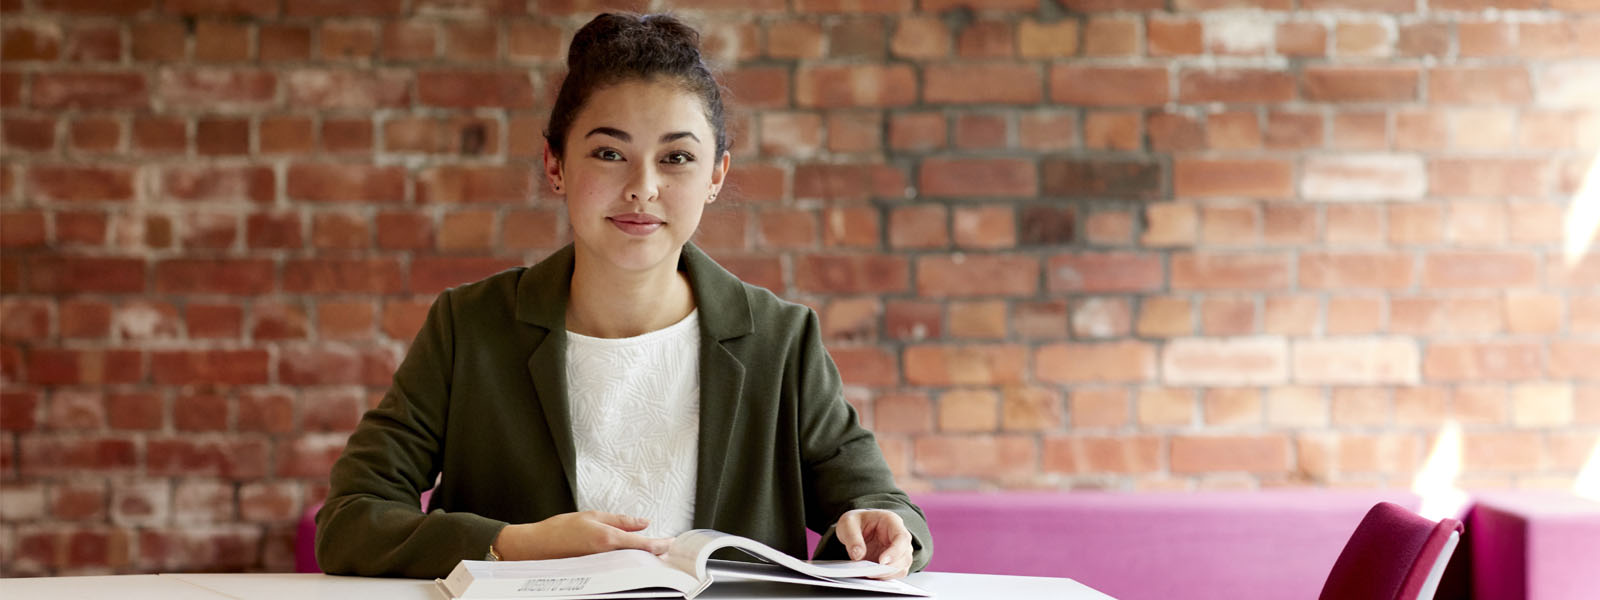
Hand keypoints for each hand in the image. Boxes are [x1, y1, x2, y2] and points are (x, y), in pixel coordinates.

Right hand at [492, 510, 672, 560]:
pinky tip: (628, 561)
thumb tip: (643, 522)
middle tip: (665, 550)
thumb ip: (621, 520)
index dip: (660, 544)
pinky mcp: (593, 573)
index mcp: (607, 539)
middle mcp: (605, 556)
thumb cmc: (559, 530)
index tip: (671, 543)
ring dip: (640, 560)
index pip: (642, 544)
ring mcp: (599, 567)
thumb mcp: (593, 516)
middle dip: (653, 554)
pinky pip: (615, 569)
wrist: (534, 547)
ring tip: (650, 555)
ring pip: (628, 565)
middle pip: (638, 557)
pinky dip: (625, 565)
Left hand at [833, 509, 912, 579]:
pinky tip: (871, 575)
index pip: (902, 538)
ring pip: (902, 567)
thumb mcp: (848, 523)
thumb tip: (858, 555)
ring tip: (869, 574)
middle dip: (890, 567)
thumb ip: (852, 538)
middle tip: (872, 572)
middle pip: (905, 556)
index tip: (882, 561)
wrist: (854, 528)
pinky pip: (894, 573)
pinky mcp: (892, 562)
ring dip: (887, 574)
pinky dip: (884, 577)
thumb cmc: (855, 522)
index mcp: (892, 522)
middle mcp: (898, 537)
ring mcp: (897, 551)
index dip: (895, 551)